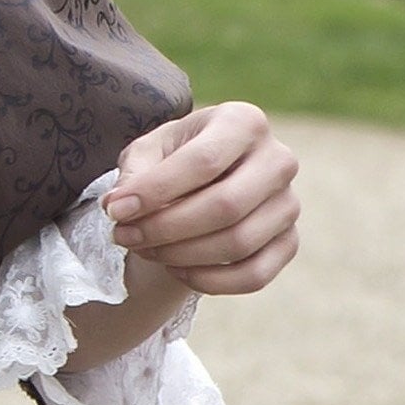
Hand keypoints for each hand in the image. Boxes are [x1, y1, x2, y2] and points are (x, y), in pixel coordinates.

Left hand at [102, 101, 298, 294]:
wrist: (203, 183)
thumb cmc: (173, 160)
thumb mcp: (148, 152)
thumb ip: (135, 173)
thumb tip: (120, 205)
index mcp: (244, 122)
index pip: (203, 161)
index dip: (155, 191)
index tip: (115, 210)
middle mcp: (278, 160)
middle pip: (225, 206)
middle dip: (166, 228)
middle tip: (124, 236)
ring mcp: (289, 203)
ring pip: (238, 243)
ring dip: (181, 255)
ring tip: (145, 249)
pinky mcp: (290, 241)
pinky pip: (254, 275)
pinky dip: (210, 281)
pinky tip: (176, 269)